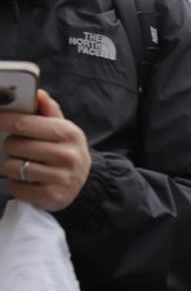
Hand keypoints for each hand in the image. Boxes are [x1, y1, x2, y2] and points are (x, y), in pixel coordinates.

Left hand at [0, 90, 91, 211]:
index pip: (24, 123)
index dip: (3, 119)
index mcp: (68, 133)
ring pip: (11, 167)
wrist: (83, 183)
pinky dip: (16, 185)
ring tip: (25, 166)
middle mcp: (66, 155)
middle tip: (21, 150)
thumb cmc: (66, 151)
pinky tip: (28, 182)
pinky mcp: (50, 196)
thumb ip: (49, 111)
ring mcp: (59, 177)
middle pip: (14, 145)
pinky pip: (15, 187)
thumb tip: (38, 93)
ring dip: (11, 167)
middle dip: (11, 147)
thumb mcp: (63, 130)